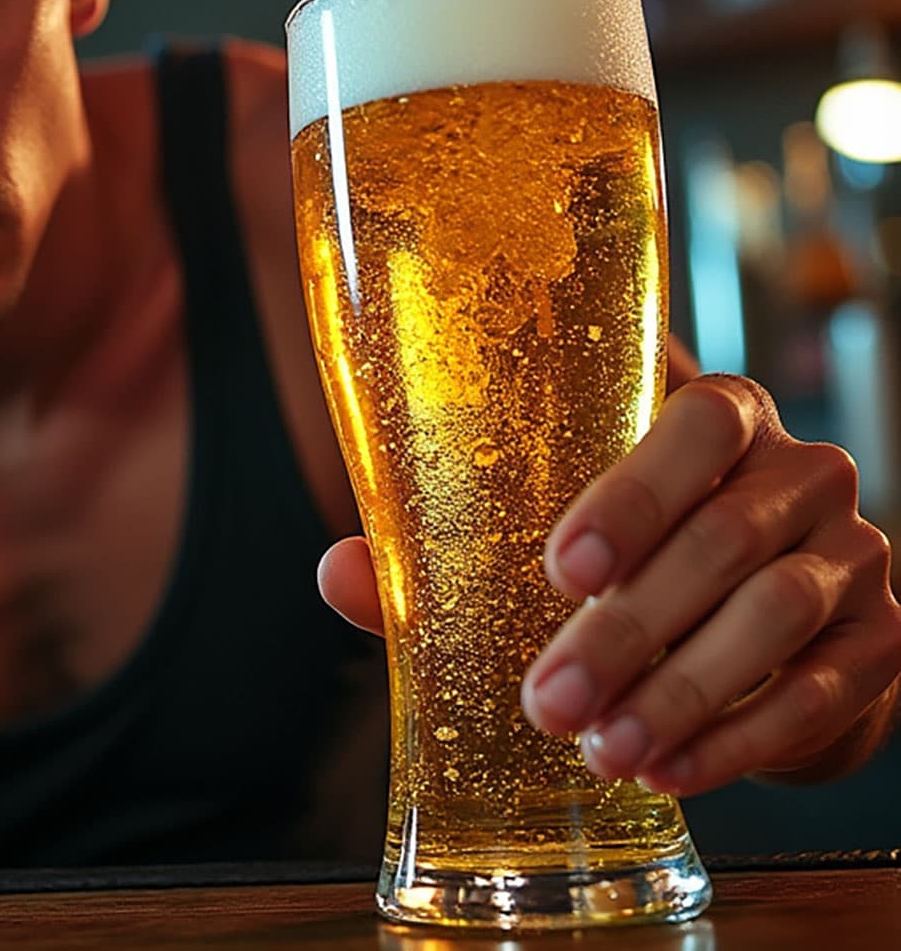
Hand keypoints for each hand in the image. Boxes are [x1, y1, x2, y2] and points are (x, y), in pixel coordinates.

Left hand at [318, 374, 900, 793]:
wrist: (769, 623)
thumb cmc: (635, 556)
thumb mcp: (553, 536)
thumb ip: (449, 551)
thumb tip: (338, 572)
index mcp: (719, 414)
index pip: (697, 420)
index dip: (633, 492)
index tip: (559, 567)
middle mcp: (800, 469)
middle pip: (723, 537)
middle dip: (625, 629)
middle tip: (545, 700)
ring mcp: (853, 553)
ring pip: (773, 617)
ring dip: (677, 692)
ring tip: (598, 748)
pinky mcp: (881, 640)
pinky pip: (819, 692)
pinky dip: (736, 740)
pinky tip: (667, 772)